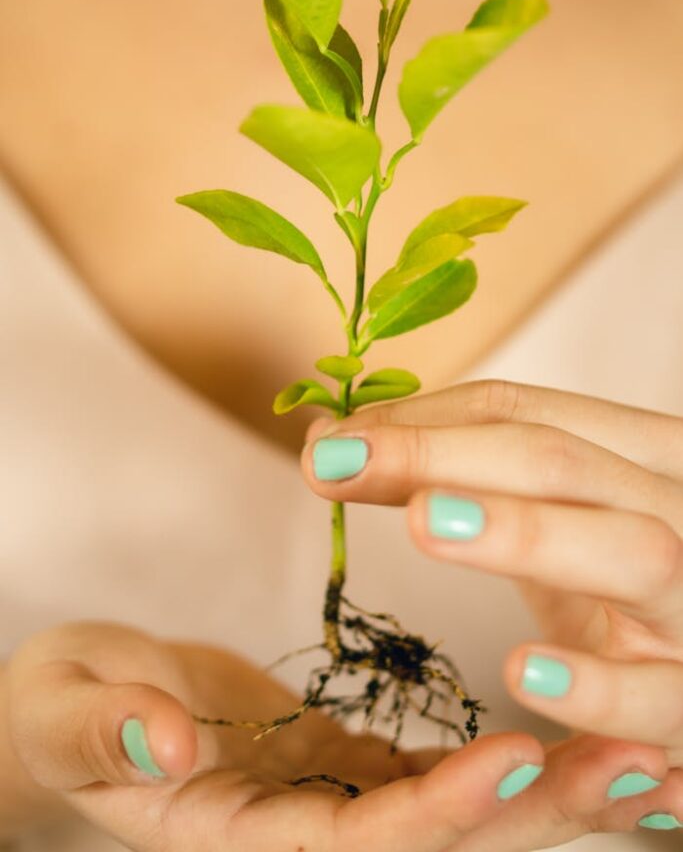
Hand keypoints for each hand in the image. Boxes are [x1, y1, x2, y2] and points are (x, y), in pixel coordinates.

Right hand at [4, 619, 585, 851]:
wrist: (82, 710)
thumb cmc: (64, 710)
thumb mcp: (67, 710)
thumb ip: (106, 731)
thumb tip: (158, 745)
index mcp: (236, 837)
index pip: (348, 848)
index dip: (432, 818)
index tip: (512, 764)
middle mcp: (302, 836)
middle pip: (431, 845)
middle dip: (531, 815)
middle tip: (629, 761)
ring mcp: (333, 806)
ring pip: (452, 813)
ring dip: (544, 789)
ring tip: (634, 746)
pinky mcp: (349, 770)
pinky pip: (440, 772)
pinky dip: (508, 761)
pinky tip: (571, 728)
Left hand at [302, 378, 682, 833]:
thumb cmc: (615, 588)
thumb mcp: (545, 520)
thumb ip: (454, 478)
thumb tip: (328, 447)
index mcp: (646, 455)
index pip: (530, 413)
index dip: (425, 420)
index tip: (331, 439)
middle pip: (565, 463)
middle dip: (445, 456)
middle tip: (337, 461)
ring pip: (633, 551)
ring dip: (524, 532)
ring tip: (422, 521)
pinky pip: (659, 695)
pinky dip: (596, 685)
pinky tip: (521, 671)